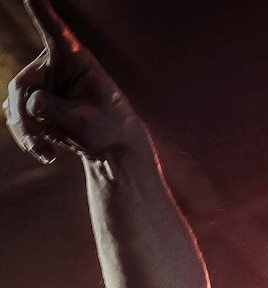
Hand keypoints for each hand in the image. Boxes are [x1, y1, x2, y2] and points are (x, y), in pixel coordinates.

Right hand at [4, 0, 141, 163]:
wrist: (111, 146)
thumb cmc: (108, 127)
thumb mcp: (86, 122)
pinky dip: (26, 136)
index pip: (54, 31)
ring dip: (25, 131)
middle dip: (25, 117)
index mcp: (74, 58)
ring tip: (44, 152)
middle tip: (36, 144)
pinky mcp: (35, 102)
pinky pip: (17, 116)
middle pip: (21, 85)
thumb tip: (31, 103)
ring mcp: (42, 83)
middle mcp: (53, 65)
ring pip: (15, 103)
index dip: (41, 11)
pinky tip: (44, 152)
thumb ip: (57, 110)